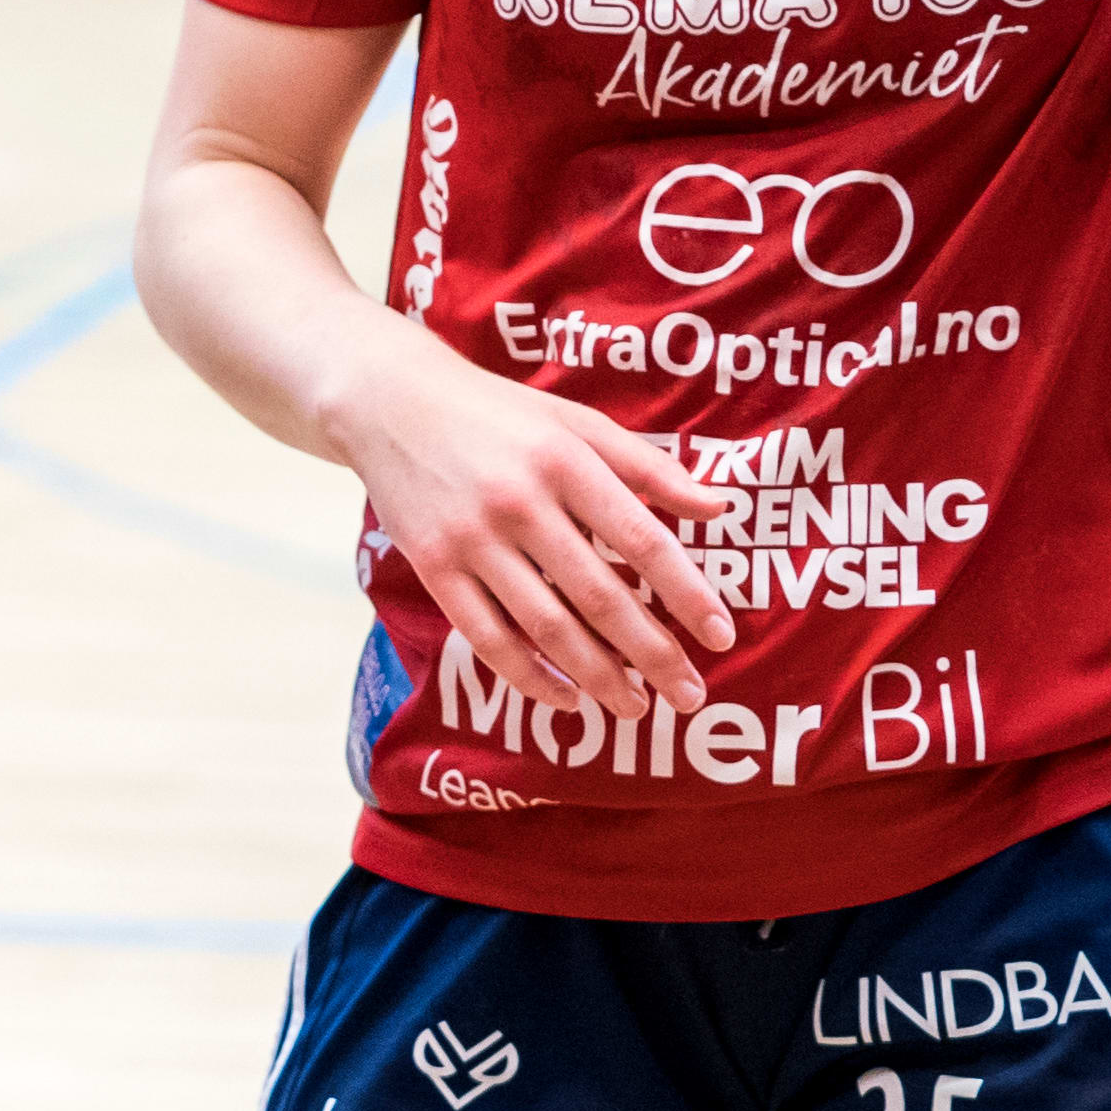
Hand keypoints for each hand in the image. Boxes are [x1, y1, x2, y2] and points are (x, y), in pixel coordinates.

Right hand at [327, 313, 736, 719]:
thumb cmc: (497, 413)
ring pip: (545, 625)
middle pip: (599, 595)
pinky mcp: (433, 566)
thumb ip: (648, 466)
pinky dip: (528, 675)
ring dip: (598, 675)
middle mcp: (520, 504)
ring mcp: (472, 540)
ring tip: (636, 707)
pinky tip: (566, 697)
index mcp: (565, 462)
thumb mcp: (576, 423)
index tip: (721, 635)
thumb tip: (719, 507)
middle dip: (652, 653)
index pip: (641, 540)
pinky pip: (486, 636)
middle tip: (691, 695)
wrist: (389, 403)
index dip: (685, 593)